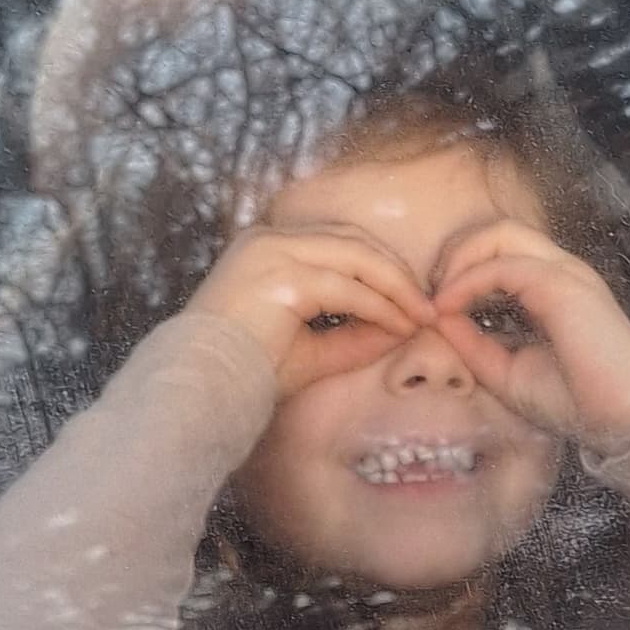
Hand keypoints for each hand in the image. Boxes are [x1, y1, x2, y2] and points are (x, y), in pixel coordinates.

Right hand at [188, 221, 430, 396]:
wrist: (201, 390)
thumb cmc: (245, 374)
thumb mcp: (310, 348)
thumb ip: (355, 334)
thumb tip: (403, 328)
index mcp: (267, 246)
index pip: (338, 243)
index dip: (380, 268)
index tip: (410, 300)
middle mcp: (267, 239)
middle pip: (353, 241)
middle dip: (396, 273)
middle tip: (427, 307)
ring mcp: (273, 252)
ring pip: (356, 256)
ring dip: (396, 287)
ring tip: (421, 316)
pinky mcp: (282, 276)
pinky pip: (346, 287)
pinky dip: (379, 306)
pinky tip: (399, 326)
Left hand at [424, 219, 629, 451]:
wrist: (621, 419)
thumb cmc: (575, 401)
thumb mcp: (507, 371)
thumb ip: (473, 342)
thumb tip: (436, 316)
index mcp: (553, 286)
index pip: (502, 249)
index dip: (461, 267)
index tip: (436, 305)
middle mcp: (561, 271)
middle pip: (499, 230)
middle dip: (456, 253)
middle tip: (432, 294)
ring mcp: (565, 273)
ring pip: (501, 233)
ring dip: (460, 258)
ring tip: (439, 297)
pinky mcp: (563, 286)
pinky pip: (503, 265)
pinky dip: (468, 281)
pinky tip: (448, 307)